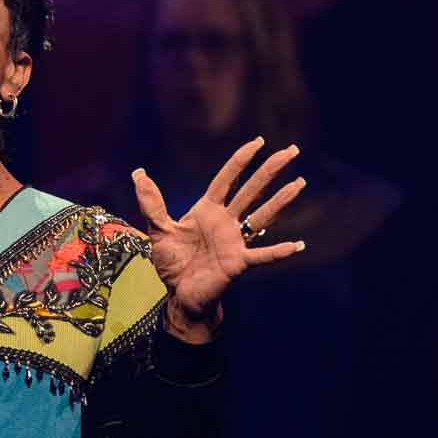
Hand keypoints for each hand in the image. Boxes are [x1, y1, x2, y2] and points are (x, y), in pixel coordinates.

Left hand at [132, 138, 306, 342]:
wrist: (180, 294)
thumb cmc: (173, 262)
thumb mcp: (159, 230)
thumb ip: (152, 203)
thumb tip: (138, 173)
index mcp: (208, 210)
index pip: (227, 179)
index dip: (241, 160)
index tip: (258, 142)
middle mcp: (226, 221)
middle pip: (251, 190)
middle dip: (270, 170)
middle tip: (291, 151)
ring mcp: (235, 241)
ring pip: (262, 215)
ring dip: (280, 200)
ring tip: (299, 183)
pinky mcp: (238, 262)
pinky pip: (262, 255)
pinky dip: (278, 251)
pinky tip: (298, 244)